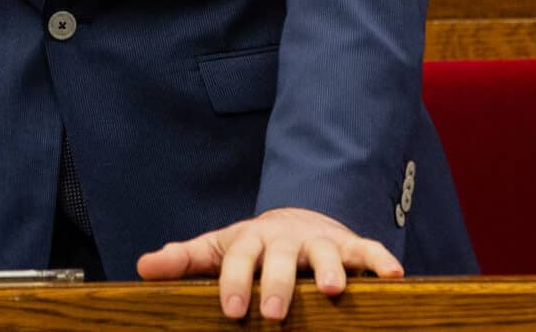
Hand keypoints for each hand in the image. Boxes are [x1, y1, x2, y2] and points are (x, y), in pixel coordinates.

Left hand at [136, 206, 401, 320]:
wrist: (294, 220)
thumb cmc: (252, 246)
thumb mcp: (217, 249)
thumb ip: (183, 260)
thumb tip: (142, 267)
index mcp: (250, 239)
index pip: (238, 259)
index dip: (234, 283)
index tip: (231, 311)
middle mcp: (285, 238)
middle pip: (280, 258)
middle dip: (277, 284)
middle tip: (273, 313)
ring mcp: (319, 240)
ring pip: (326, 251)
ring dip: (329, 269)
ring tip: (332, 291)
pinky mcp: (349, 245)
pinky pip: (367, 250)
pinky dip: (380, 259)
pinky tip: (393, 276)